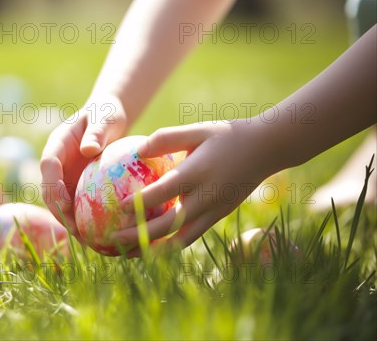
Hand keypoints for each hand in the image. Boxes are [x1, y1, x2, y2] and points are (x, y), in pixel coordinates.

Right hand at [40, 95, 127, 237]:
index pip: (48, 165)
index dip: (52, 185)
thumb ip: (97, 132)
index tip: (64, 203)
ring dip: (71, 222)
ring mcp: (65, 177)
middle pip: (50, 191)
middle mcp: (57, 164)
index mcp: (57, 145)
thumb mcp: (104, 118)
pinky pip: (78, 206)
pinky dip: (85, 221)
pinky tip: (102, 237)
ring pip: (61, 204)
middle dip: (59, 212)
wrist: (108, 119)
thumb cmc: (106, 114)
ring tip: (88, 241)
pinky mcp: (76, 187)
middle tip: (76, 230)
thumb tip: (89, 150)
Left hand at [112, 119, 277, 255]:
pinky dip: (170, 244)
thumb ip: (167, 138)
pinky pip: (191, 235)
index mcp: (198, 173)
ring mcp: (215, 211)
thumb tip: (136, 150)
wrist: (268, 149)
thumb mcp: (197, 130)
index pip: (165, 192)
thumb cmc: (227, 135)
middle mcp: (207, 197)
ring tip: (128, 252)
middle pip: (169, 224)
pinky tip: (151, 245)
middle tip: (113, 237)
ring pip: (181, 239)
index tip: (118, 208)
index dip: (141, 202)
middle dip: (140, 235)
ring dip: (153, 249)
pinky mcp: (219, 216)